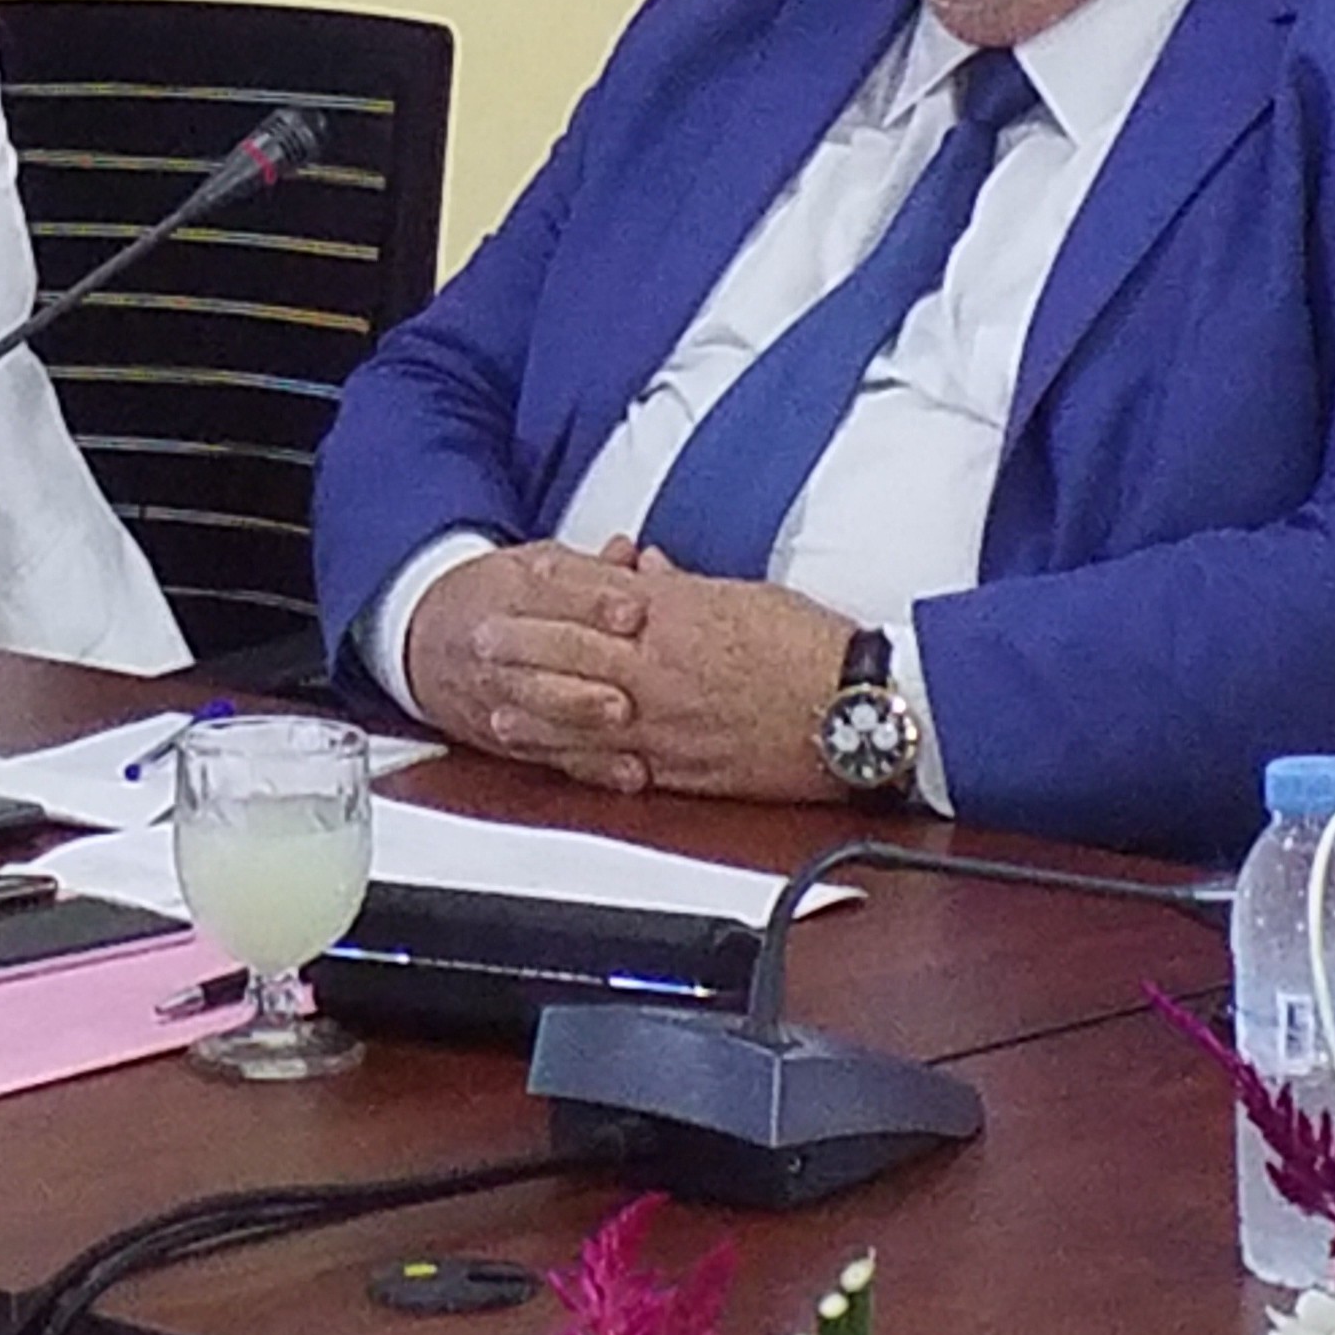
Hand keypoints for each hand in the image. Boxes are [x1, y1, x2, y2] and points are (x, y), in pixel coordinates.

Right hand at [400, 536, 653, 791]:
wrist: (420, 640)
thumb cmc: (490, 599)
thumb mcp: (532, 566)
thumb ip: (589, 568)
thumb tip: (629, 555)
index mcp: (509, 588)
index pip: (552, 590)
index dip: (595, 602)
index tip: (635, 611)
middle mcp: (498, 641)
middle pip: (542, 651)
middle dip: (584, 662)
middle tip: (627, 676)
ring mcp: (499, 692)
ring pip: (540, 706)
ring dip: (582, 715)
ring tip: (623, 719)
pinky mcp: (507, 737)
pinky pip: (549, 752)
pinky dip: (589, 764)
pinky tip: (627, 768)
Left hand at [489, 551, 864, 804]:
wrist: (856, 709)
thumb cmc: (810, 647)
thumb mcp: (743, 596)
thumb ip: (681, 586)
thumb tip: (643, 566)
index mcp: (677, 617)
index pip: (598, 595)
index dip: (554, 586)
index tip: (520, 577)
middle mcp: (661, 667)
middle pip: (573, 652)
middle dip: (521, 645)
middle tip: (478, 638)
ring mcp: (666, 721)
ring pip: (581, 714)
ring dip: (532, 709)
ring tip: (492, 705)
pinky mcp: (683, 767)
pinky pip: (617, 765)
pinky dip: (578, 762)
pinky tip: (551, 759)